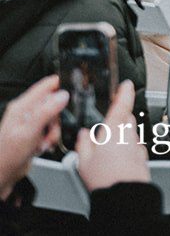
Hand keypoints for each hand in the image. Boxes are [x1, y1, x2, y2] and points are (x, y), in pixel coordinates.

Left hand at [0, 76, 68, 199]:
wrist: (3, 173)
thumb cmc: (7, 155)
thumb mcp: (29, 132)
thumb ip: (46, 112)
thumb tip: (62, 96)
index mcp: (22, 106)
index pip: (46, 85)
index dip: (61, 86)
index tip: (72, 93)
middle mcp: (26, 112)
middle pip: (54, 104)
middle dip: (56, 120)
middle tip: (50, 132)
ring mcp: (30, 122)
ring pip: (54, 119)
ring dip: (53, 132)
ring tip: (44, 142)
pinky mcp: (34, 132)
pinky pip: (50, 130)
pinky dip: (50, 138)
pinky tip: (42, 146)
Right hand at [75, 81, 148, 191]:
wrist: (124, 195)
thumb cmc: (105, 178)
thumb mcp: (83, 161)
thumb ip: (83, 144)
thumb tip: (83, 134)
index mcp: (114, 130)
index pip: (122, 104)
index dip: (124, 92)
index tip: (126, 85)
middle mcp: (129, 134)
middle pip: (126, 119)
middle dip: (117, 121)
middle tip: (103, 133)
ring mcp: (138, 145)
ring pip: (130, 133)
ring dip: (121, 137)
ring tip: (106, 153)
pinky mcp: (143, 156)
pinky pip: (134, 147)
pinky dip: (127, 149)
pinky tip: (116, 162)